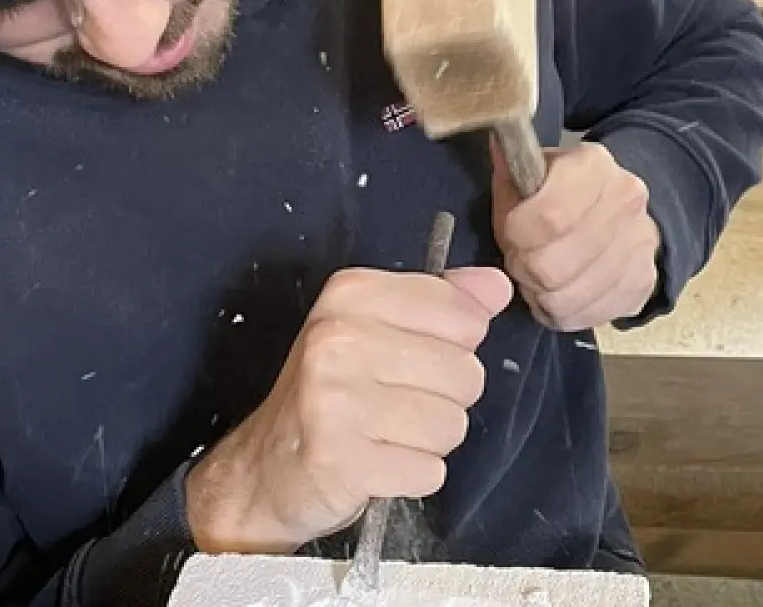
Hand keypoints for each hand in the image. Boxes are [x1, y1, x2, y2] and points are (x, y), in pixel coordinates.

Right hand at [185, 264, 512, 553]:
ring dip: (429, 442)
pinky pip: (429, 470)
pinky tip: (378, 465)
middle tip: (396, 407)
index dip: (453, 346)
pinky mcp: (340, 459)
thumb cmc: (330, 396)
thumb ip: (441, 303)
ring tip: (387, 437)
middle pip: (465, 372)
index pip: (463, 314)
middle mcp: (337, 339)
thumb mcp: (377, 330)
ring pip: (452, 424)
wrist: (266, 469)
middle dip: (445, 399)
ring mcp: (334, 400)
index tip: (411, 360)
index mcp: (350, 294)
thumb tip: (495, 286)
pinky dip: (413, 476)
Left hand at [491, 139, 662, 331]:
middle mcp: (625, 201)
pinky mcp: (642, 283)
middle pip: (551, 266)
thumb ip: (510, 171)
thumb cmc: (557, 193)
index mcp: (593, 166)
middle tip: (520, 258)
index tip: (509, 233)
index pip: (549, 216)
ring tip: (538, 275)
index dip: (516, 234)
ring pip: (565, 298)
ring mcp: (639, 245)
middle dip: (523, 268)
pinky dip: (560, 311)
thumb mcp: (528, 173)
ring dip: (539, 293)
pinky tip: (558, 290)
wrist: (619, 212)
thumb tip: (498, 146)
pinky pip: (583, 316)